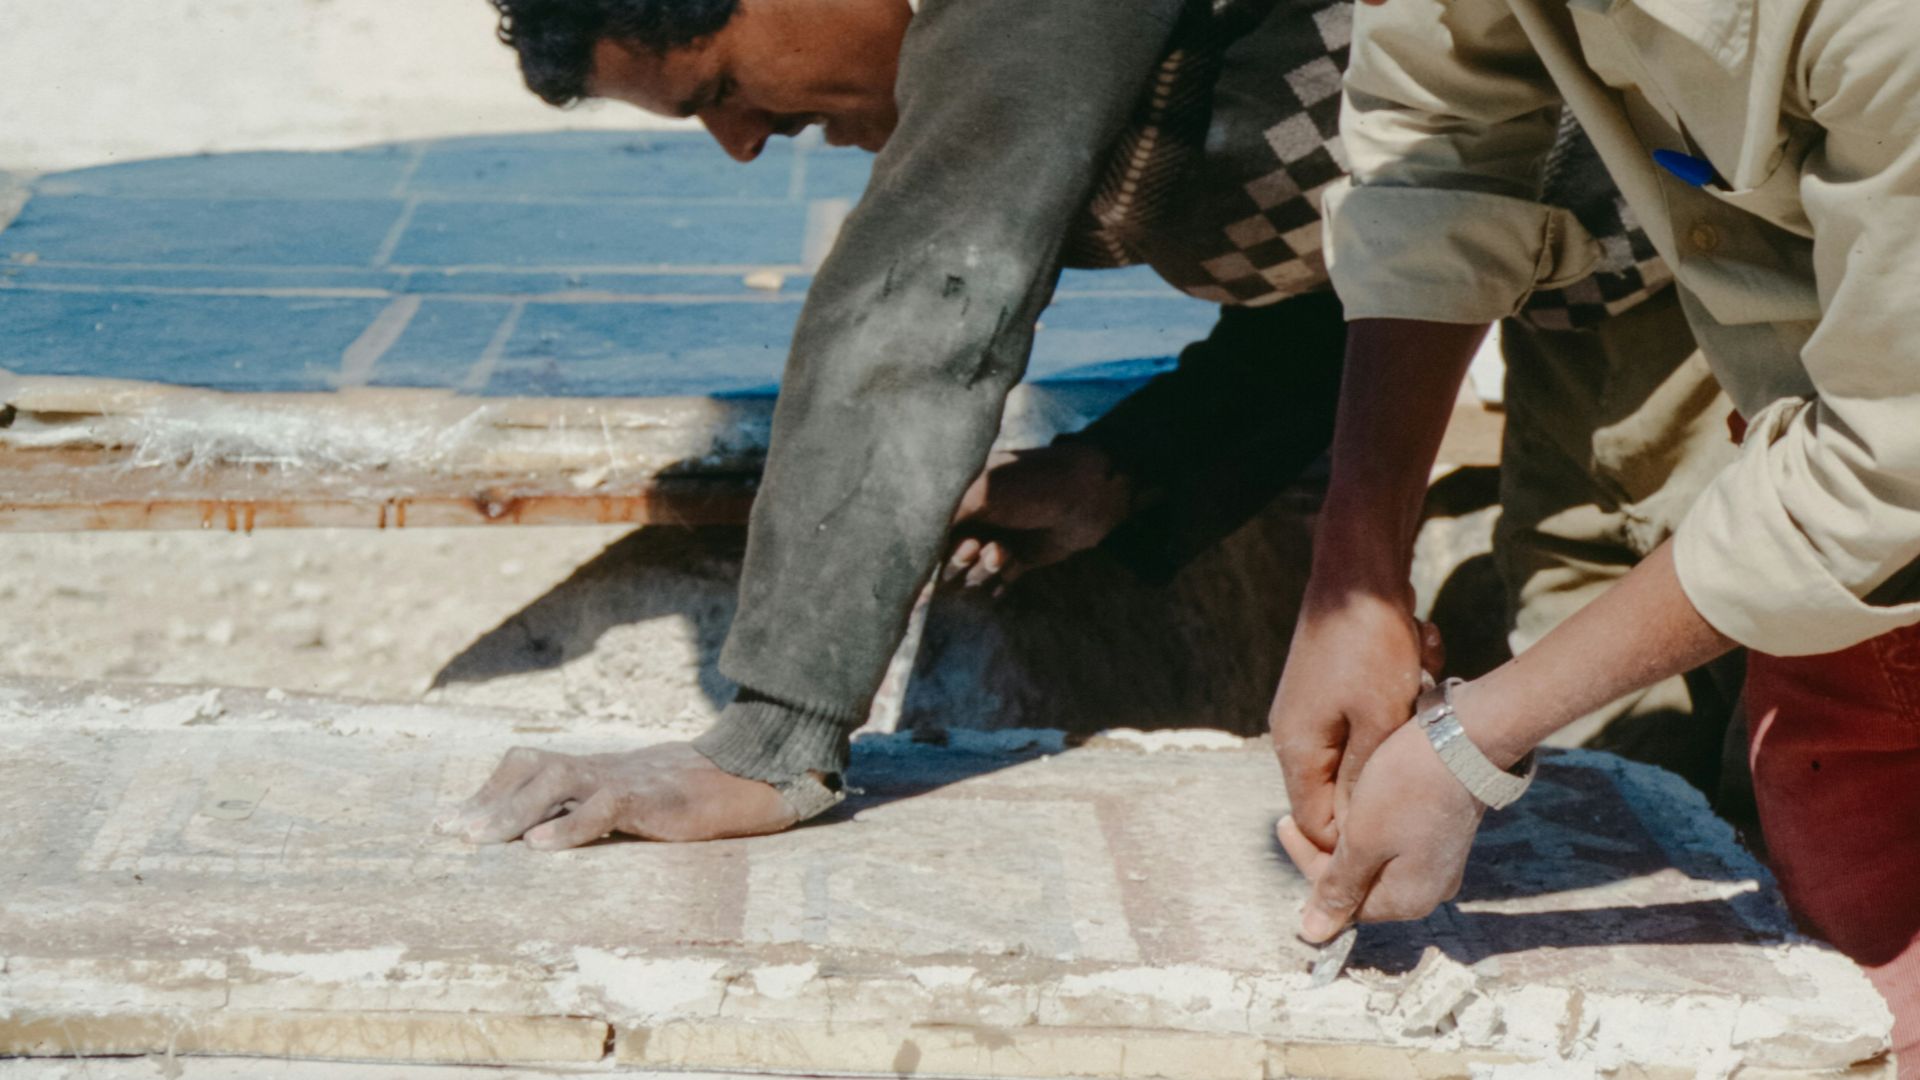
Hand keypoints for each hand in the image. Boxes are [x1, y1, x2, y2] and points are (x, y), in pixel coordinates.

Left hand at [436, 742, 797, 847]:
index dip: (489, 789)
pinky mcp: (653, 800)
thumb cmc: (689, 798)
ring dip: (514, 809)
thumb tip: (542, 840)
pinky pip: (604, 808)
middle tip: (451, 833)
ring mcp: (627, 780)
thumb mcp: (633, 802)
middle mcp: (603, 769)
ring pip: (558, 780)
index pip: (529, 765)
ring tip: (481, 839)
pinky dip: (569, 825)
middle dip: (488, 800)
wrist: (749, 776)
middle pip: (532, 768)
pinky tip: (542, 846)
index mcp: (595, 771)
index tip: (450, 820)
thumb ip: (593, 810)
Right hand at [943, 443, 1133, 592]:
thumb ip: (942, 522)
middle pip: (942, 559)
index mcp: (955, 495)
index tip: (960, 546)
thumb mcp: (980, 494)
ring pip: (968, 575)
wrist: (1087, 498)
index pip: (924, 532)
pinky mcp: (1015, 559)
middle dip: (960, 561)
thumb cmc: (1031, 487)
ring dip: (984, 570)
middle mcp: (969, 518)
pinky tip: (1014, 565)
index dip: (934, 549)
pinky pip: (994, 583)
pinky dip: (1000, 581)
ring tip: (1006, 554)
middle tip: (978, 549)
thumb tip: (913, 556)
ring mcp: (991, 538)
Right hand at [1268, 585, 1443, 849]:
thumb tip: (1355, 833)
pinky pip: (1371, 712)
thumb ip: (1361, 782)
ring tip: (1422, 685)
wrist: (1359, 572)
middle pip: (1340, 787)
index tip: (1404, 817)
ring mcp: (1312, 708)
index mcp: (1297, 749)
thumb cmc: (1370, 647)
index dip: (1358, 834)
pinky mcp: (1333, 686)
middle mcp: (1295, 733)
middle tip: (1423, 740)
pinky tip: (1419, 658)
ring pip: (1364, 747)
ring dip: (1401, 727)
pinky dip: (1401, 694)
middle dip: (1388, 768)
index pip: (1315, 824)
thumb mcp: (1379, 722)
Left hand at [1276, 717, 1482, 941]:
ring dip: (1345, 835)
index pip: (1342, 902)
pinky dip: (1369, 824)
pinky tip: (1360, 796)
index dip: (1308, 864)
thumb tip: (1313, 935)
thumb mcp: (1363, 841)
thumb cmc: (1409, 789)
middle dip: (1325, 849)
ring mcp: (1438, 864)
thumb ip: (1338, 889)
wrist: (1466, 741)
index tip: (1285, 824)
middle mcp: (1427, 890)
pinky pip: (1394, 842)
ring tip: (1328, 802)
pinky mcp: (1442, 836)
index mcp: (1407, 900)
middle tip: (1298, 811)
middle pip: (1358, 882)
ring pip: (1374, 859)